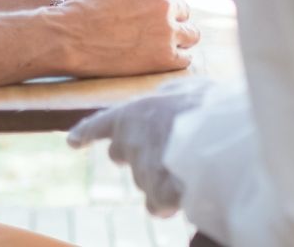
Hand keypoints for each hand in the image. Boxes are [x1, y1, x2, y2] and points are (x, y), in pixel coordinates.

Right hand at [52, 0, 198, 76]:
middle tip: (158, 28)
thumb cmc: (79, 7)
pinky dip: (176, 58)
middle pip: (182, 10)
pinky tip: (163, 59)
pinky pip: (185, 58)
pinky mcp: (165, 58)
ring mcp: (166, 31)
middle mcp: (163, 3)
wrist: (67, 40)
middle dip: (171, 17)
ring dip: (180, 37)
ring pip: (190, 34)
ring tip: (167, 44)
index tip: (151, 8)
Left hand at [67, 78, 212, 216]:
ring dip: (161, 178)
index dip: (85, 132)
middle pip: (120, 155)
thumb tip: (163, 97)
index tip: (71, 142)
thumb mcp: (185, 88)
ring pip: (145, 182)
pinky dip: (170, 201)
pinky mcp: (155, 192)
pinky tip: (187, 191)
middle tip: (163, 151)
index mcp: (133, 113)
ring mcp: (141, 169)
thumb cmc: (209, 107)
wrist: (222, 134)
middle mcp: (129, 141)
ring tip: (190, 166)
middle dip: (136, 156)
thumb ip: (167, 95)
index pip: (99, 124)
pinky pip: (158, 204)